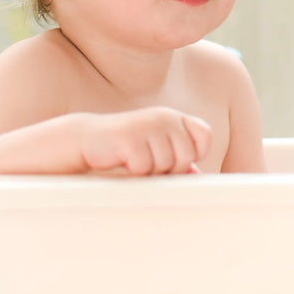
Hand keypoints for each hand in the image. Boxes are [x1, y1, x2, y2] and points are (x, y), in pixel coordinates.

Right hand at [79, 107, 212, 175]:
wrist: (88, 139)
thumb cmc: (127, 146)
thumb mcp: (156, 148)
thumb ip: (177, 158)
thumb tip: (198, 176)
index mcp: (174, 117)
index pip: (205, 134)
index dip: (197, 152)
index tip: (178, 159)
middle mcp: (165, 117)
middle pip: (186, 157)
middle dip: (170, 169)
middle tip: (150, 163)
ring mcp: (148, 126)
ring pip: (166, 165)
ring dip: (151, 171)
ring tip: (134, 159)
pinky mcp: (131, 139)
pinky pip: (145, 168)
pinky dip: (135, 171)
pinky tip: (123, 160)